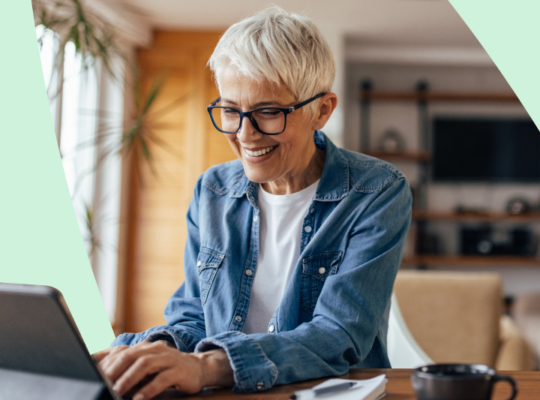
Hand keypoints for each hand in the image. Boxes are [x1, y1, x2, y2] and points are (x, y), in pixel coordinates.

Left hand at [93, 341, 233, 399]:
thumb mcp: (145, 366)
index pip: (120, 352)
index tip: (90, 373)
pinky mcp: (178, 370)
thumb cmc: (166, 369)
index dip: (105, 362)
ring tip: (118, 390)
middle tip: (102, 382)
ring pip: (145, 364)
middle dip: (114, 369)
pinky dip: (149, 388)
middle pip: (130, 355)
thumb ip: (127, 369)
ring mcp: (167, 358)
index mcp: (143, 348)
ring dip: (129, 378)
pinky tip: (140, 398)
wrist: (197, 368)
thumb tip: (101, 375)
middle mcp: (154, 349)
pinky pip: (162, 378)